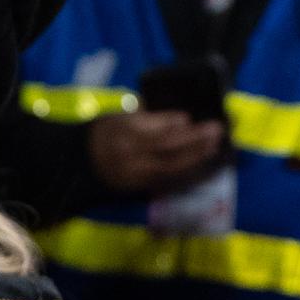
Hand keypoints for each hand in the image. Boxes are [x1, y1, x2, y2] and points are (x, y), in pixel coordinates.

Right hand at [88, 108, 225, 193]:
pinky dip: (189, 174)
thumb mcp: (118, 116)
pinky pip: (169, 180)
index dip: (172, 122)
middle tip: (216, 129)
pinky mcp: (141, 186)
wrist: (84, 161)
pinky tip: (203, 167)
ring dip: (197, 156)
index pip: (151, 126)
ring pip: (172, 165)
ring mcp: (137, 172)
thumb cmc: (105, 132)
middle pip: (167, 146)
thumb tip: (178, 114)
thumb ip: (145, 114)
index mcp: (123, 130)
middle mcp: (131, 153)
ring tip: (215, 147)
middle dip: (194, 138)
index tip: (188, 117)